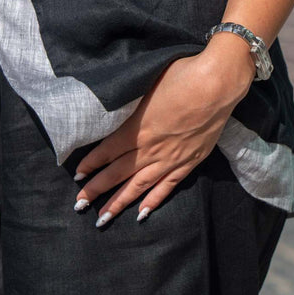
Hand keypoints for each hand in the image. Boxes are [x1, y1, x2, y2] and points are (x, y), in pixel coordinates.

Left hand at [72, 38, 253, 225]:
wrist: (216, 85)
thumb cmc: (181, 75)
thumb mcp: (146, 82)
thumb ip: (131, 100)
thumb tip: (115, 104)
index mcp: (136, 128)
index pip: (107, 151)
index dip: (91, 164)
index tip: (77, 175)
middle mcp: (149, 148)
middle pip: (118, 173)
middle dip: (96, 189)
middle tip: (79, 205)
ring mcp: (170, 158)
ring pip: (139, 186)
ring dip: (119, 203)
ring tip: (103, 218)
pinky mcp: (189, 162)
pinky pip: (167, 187)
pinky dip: (153, 201)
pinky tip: (142, 213)